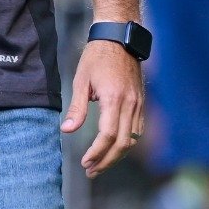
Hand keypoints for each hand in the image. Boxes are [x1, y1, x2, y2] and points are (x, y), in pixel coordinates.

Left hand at [60, 40, 144, 178]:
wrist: (120, 38)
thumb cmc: (97, 57)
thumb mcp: (81, 80)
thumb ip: (77, 108)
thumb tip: (67, 130)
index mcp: (113, 98)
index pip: (108, 135)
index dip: (96, 152)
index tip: (85, 162)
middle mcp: (130, 103)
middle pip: (123, 143)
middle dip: (106, 161)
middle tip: (90, 171)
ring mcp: (138, 104)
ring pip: (133, 140)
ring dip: (117, 156)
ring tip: (100, 164)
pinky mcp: (141, 103)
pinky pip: (138, 130)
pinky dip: (127, 143)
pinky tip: (113, 149)